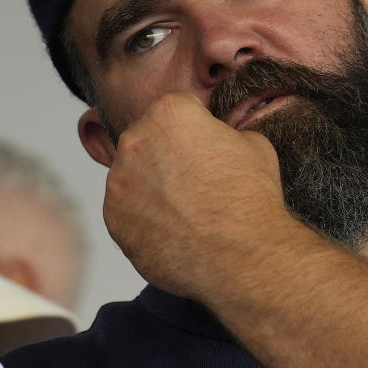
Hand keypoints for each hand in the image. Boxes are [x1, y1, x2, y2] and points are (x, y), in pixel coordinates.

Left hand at [103, 92, 296, 302]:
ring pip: (134, 177)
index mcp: (169, 113)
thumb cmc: (250, 201)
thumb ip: (223, 133)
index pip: (177, 109)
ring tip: (187, 211)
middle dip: (168, 156)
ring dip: (154, 188)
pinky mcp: (114, 220)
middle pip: (149, 140)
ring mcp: (119, 183)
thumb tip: (216, 140)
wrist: (242, 258)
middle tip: (196, 183)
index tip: (207, 148)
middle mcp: (135, 141)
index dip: (196, 129)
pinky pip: (127, 212)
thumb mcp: (254, 144)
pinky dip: (145, 219)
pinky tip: (174, 231)